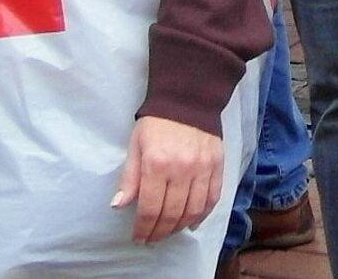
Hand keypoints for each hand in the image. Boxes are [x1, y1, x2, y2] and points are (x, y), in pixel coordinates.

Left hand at [112, 116, 223, 243]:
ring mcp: (202, 168)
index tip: (138, 237)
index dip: (143, 228)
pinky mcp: (218, 165)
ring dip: (180, 227)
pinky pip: (213, 197)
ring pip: (193, 210)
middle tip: (152, 238)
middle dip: (160, 232)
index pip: (149, 208)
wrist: (188, 98)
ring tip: (169, 231)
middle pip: (172, 213)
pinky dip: (203, 214)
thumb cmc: (156, 123)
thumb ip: (129, 178)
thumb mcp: (135, 146)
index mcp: (156, 164)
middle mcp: (181, 169)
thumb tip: (119, 205)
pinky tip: (193, 222)